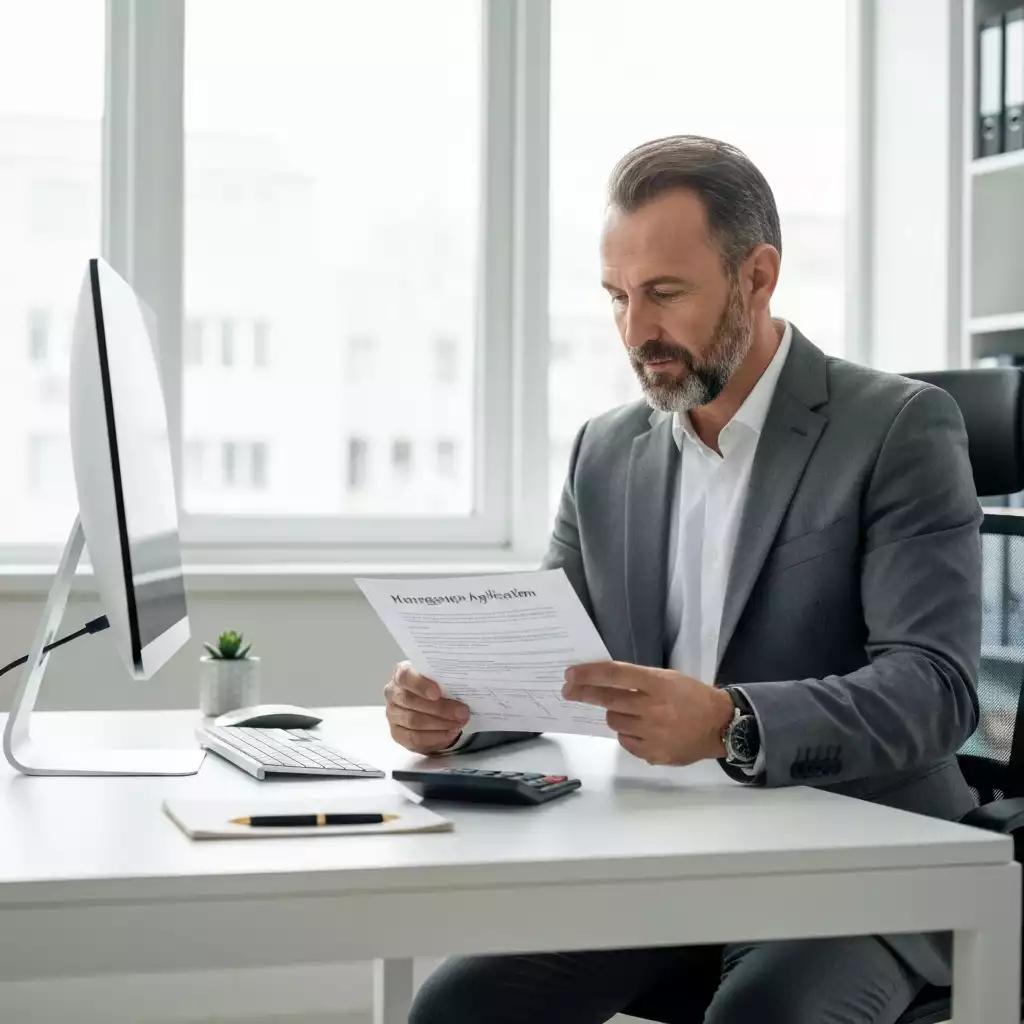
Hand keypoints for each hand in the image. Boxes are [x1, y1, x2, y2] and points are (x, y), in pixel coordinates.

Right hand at [385, 661, 470, 753]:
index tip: (437, 693)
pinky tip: (450, 733)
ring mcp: (393, 714)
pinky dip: (435, 737)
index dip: (420, 685)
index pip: (405, 676)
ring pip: (414, 721)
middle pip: (411, 701)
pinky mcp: (397, 733)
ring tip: (459, 723)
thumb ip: (445, 680)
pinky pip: (415, 738)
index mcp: (402, 673)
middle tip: (462, 712)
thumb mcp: (440, 679)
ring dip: (440, 724)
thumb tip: (464, 686)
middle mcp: (393, 693)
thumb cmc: (437, 688)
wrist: (431, 707)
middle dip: (440, 708)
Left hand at [562, 661, 734, 765]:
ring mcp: (653, 733)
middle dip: (584, 693)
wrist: (720, 725)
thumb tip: (601, 681)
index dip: (589, 674)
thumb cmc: (692, 696)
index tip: (570, 674)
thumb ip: (638, 680)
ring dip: (614, 715)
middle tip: (569, 690)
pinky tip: (641, 729)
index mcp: (658, 683)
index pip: (615, 675)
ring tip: (631, 712)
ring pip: (614, 722)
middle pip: (608, 699)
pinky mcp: (653, 753)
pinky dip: (627, 734)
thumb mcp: (668, 678)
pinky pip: (625, 741)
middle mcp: (653, 707)